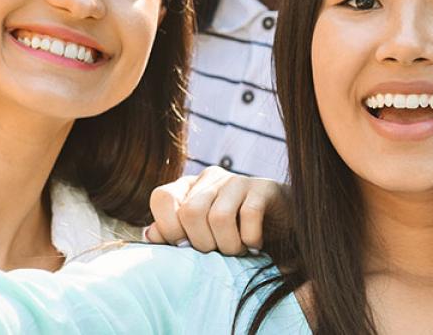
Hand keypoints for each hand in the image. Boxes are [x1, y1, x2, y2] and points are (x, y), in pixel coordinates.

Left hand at [145, 166, 288, 254]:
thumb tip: (149, 234)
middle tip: (218, 253)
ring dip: (229, 245)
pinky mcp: (264, 188)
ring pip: (219, 216)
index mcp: (189, 187)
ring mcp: (238, 180)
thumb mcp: (201, 236)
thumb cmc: (234, 234)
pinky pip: (249, 214)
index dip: (169, 227)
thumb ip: (174, 235)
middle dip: (203, 243)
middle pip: (191, 212)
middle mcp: (211, 178)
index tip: (185, 248)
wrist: (283, 226)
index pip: (162, 197)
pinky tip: (255, 245)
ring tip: (238, 252)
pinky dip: (250, 238)